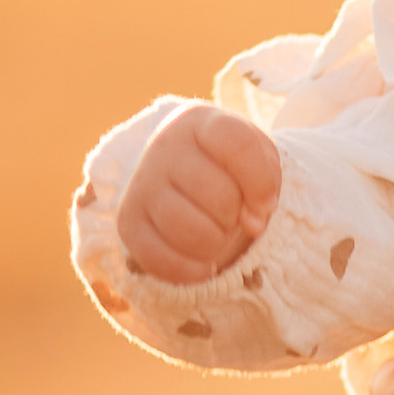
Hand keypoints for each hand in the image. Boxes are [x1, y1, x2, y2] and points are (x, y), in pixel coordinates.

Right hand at [119, 104, 282, 283]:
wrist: (184, 178)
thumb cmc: (229, 167)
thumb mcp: (258, 158)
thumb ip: (266, 180)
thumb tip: (252, 222)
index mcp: (199, 123)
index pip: (237, 145)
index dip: (261, 183)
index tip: (265, 203)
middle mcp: (164, 148)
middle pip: (220, 198)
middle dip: (237, 216)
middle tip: (230, 214)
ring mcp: (142, 185)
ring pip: (194, 233)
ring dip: (216, 243)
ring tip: (213, 232)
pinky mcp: (128, 223)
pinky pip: (163, 260)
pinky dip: (192, 271)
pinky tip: (203, 262)